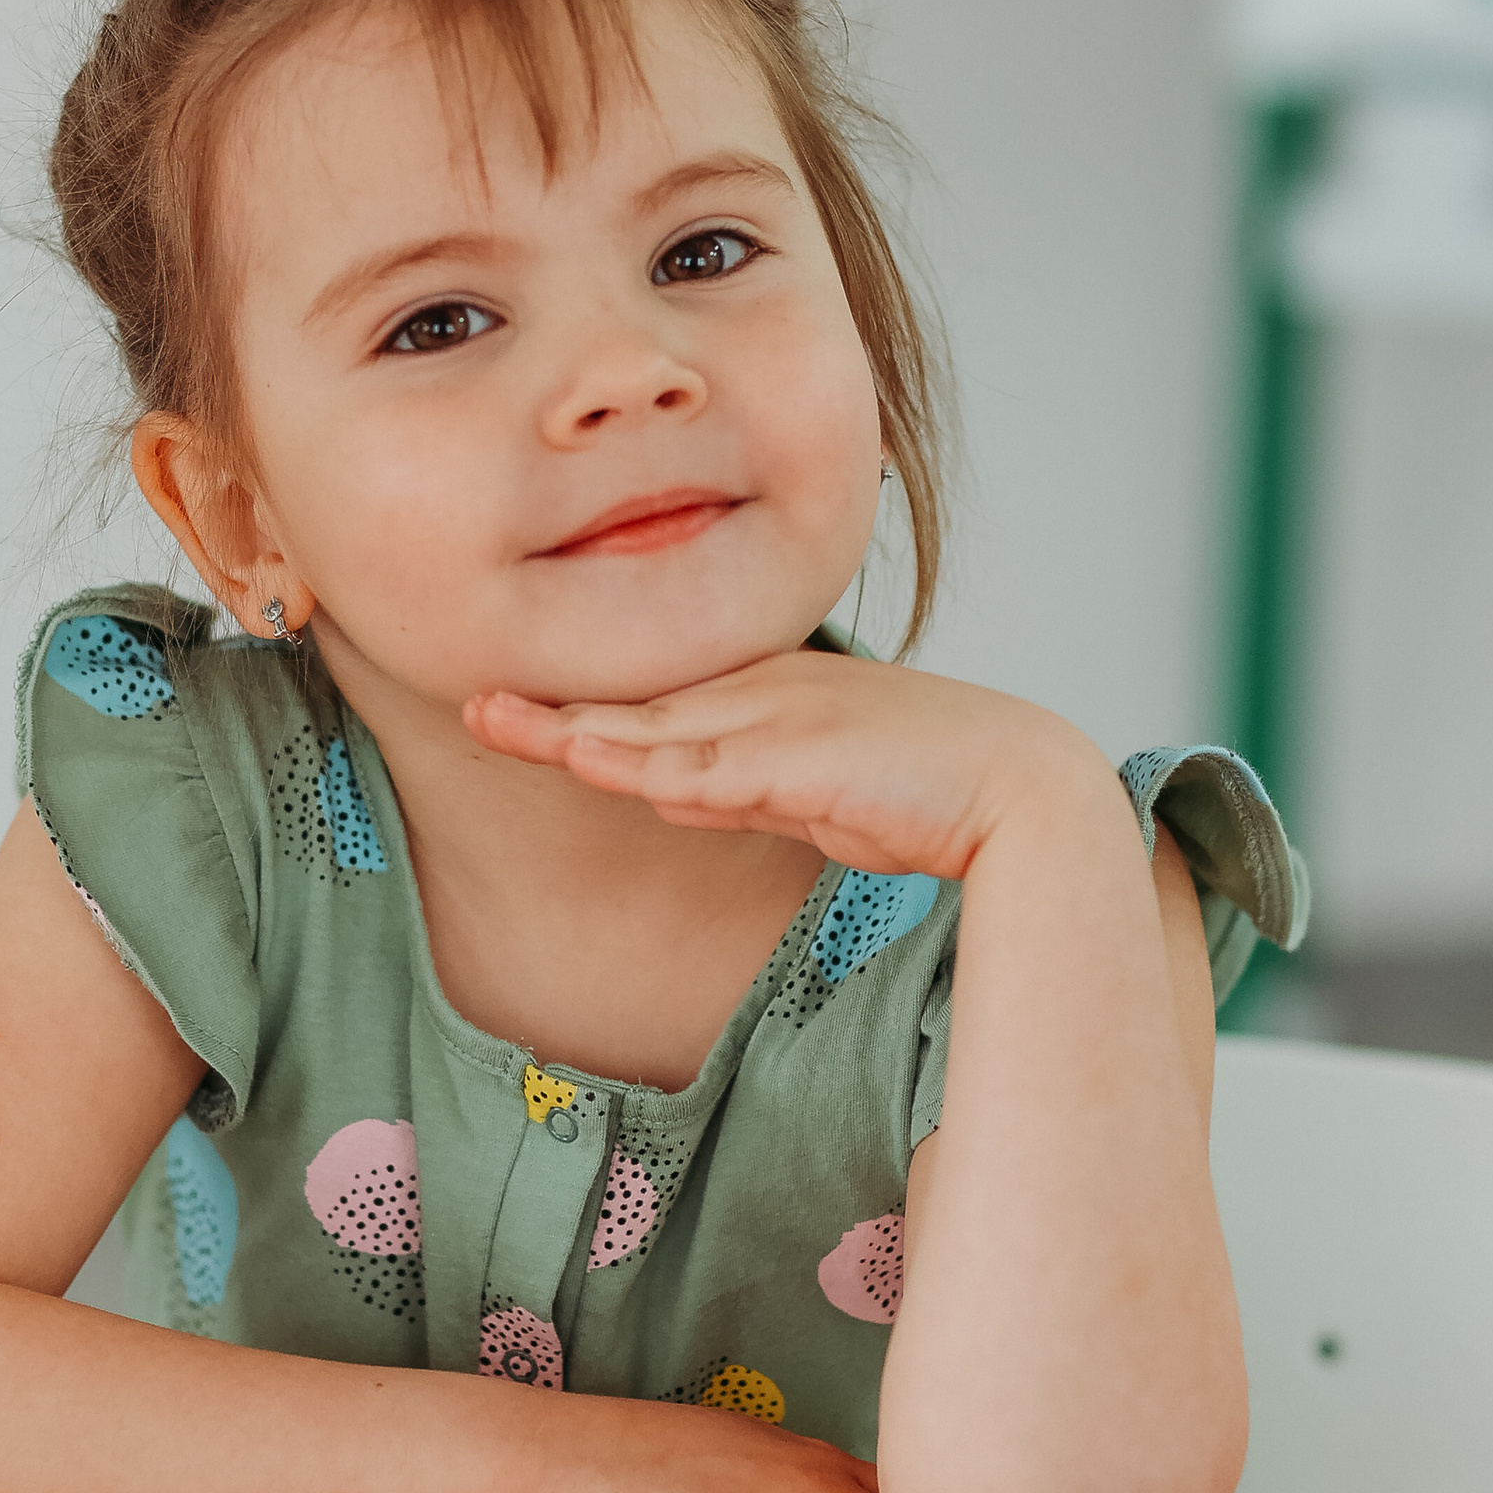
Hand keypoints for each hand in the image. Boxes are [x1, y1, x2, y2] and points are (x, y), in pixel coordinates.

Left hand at [466, 647, 1107, 882]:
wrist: (1018, 786)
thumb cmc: (927, 789)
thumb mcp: (810, 794)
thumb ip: (738, 790)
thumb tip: (665, 796)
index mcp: (766, 696)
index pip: (654, 708)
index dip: (579, 712)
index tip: (515, 713)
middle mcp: (760, 695)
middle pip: (634, 709)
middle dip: (549, 712)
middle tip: (474, 706)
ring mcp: (775, 720)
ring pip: (652, 731)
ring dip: (570, 732)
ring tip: (496, 723)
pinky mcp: (795, 758)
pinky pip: (701, 767)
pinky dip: (641, 765)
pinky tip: (591, 764)